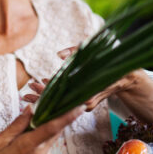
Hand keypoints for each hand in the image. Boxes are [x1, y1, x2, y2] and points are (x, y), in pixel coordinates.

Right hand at [0, 105, 84, 153]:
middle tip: (44, 113)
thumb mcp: (0, 140)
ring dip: (42, 135)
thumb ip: (18, 124)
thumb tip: (30, 109)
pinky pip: (47, 151)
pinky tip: (26, 152)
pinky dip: (40, 146)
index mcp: (28, 146)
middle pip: (54, 132)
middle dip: (52, 121)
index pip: (52, 128)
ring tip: (23, 140)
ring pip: (49, 142)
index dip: (67, 116)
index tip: (78, 107)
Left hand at [22, 46, 136, 110]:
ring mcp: (84, 103)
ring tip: (29, 92)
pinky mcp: (84, 101)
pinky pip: (67, 100)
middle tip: (25, 94)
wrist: (126, 74)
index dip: (44, 91)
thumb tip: (58, 55)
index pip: (59, 93)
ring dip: (45, 97)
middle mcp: (84, 101)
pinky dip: (56, 95)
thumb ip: (75, 50)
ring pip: (61, 102)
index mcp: (85, 91)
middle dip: (40, 98)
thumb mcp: (93, 51)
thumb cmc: (109, 60)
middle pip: (58, 101)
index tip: (32, 87)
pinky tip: (45, 88)